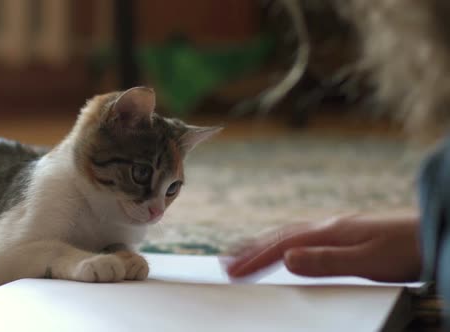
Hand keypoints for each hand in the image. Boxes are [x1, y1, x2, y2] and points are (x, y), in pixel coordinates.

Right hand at [226, 215, 421, 281]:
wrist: (434, 232)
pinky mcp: (347, 234)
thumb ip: (327, 261)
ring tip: (244, 252)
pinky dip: (284, 243)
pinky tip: (287, 248)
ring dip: (264, 244)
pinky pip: (304, 237)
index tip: (231, 271)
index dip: (254, 259)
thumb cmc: (407, 249)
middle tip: (225, 261)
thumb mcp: (368, 261)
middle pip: (280, 237)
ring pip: (290, 235)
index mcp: (329, 233)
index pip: (282, 247)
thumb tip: (288, 260)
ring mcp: (337, 229)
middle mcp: (329, 227)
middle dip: (251, 250)